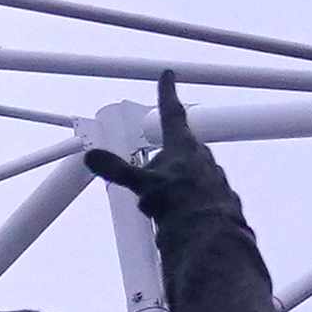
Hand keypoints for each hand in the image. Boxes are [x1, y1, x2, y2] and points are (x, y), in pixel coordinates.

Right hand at [80, 76, 227, 220]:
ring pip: (187, 170)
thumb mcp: (143, 185)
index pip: (172, 111)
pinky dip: (184, 198)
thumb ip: (118, 170)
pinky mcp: (218, 195)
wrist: (212, 236)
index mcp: (183, 145)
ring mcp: (212, 174)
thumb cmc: (182, 204)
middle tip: (151, 171)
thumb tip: (93, 157)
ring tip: (160, 203)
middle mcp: (202, 155)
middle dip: (163, 156)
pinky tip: (176, 214)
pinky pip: (196, 190)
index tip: (168, 76)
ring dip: (172, 181)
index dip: (168, 92)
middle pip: (178, 145)